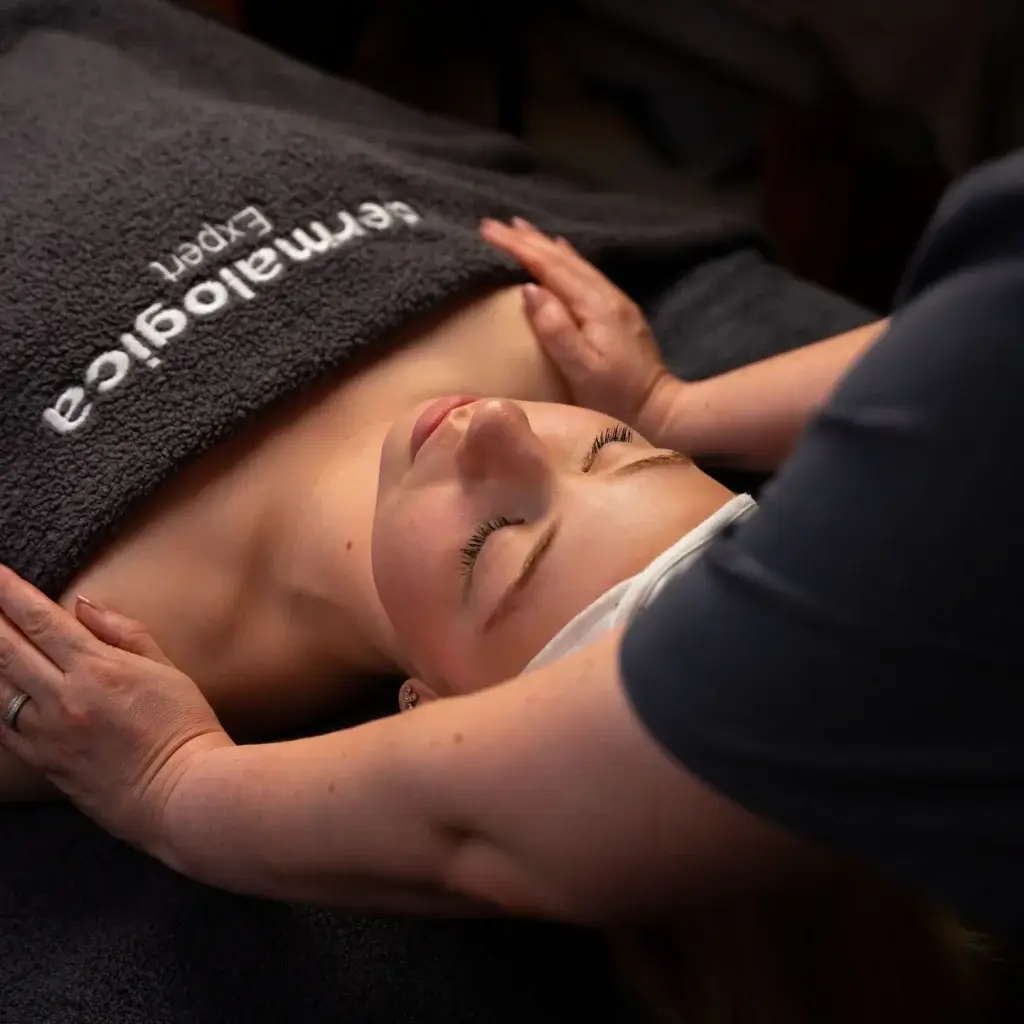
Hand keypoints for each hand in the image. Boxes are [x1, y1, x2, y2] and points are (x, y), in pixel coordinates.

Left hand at [0, 567, 231, 854]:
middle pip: (7, 649)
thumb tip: (84, 605)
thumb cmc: (185, 727)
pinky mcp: (44, 762)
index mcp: (99, 669)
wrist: (184, 792)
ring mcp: (49, 733)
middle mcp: (65, 698)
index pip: (42, 621)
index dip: (12, 594)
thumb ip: (124, 633)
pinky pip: (0, 727)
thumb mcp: (167, 668)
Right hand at [481, 217, 677, 434]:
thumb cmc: (618, 398)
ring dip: (545, 244)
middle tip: (495, 224)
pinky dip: (566, 260)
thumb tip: (529, 289)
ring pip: (575, 263)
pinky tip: (561, 252)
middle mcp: (607, 296)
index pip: (549, 266)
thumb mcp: (582, 370)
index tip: (488, 230)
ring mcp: (616, 303)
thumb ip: (556, 329)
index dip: (518, 246)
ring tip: (521, 230)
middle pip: (562, 258)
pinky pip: (586, 275)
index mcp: (594, 306)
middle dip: (527, 239)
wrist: (663, 411)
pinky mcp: (620, 314)